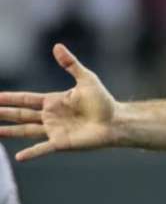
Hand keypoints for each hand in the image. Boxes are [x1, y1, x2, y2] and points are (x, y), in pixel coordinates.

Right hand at [0, 45, 116, 161]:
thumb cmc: (103, 101)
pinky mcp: (62, 143)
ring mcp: (54, 130)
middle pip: (21, 115)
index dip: (9, 98)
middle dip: (4, 113)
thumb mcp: (86, 79)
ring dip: (10, 131)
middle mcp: (50, 117)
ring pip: (26, 131)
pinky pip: (43, 148)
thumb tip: (57, 46)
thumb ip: (70, 64)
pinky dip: (32, 152)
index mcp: (54, 101)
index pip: (26, 99)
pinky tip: (19, 157)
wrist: (116, 121)